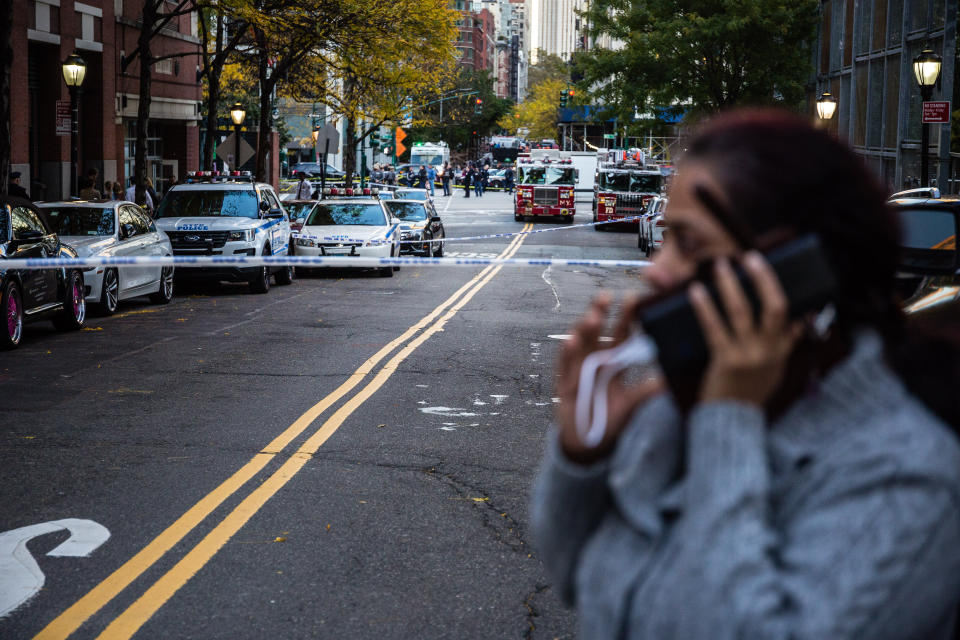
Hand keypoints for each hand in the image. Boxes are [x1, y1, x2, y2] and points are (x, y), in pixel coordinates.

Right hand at [555, 293, 663, 463]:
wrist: (587, 444)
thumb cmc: (609, 420)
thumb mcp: (629, 406)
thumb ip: (644, 393)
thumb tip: (668, 382)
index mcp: (613, 361)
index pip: (621, 334)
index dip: (626, 317)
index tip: (634, 298)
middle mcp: (594, 359)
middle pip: (597, 330)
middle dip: (600, 312)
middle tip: (606, 295)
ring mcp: (577, 368)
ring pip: (579, 342)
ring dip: (584, 328)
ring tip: (592, 316)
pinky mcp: (564, 381)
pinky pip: (564, 364)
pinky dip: (567, 352)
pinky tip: (571, 341)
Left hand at [689, 252, 803, 406]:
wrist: (732, 420)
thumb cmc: (749, 392)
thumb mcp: (776, 369)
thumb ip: (784, 344)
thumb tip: (798, 320)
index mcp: (782, 351)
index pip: (793, 314)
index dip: (786, 289)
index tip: (776, 266)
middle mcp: (769, 351)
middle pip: (774, 306)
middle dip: (763, 278)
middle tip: (751, 257)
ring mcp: (748, 355)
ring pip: (741, 311)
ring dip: (730, 284)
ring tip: (720, 265)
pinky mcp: (725, 361)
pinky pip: (714, 327)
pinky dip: (705, 307)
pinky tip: (696, 292)